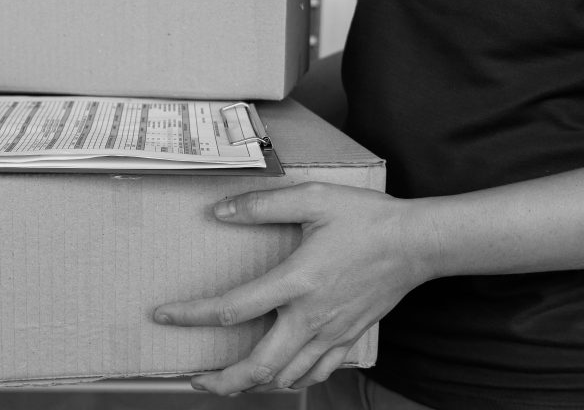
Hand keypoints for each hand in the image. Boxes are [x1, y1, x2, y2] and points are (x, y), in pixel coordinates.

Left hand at [153, 183, 431, 394]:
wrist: (419, 243)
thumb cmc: (367, 218)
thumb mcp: (312, 199)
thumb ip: (262, 205)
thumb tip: (220, 210)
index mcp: (296, 282)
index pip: (233, 309)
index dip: (192, 316)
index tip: (164, 315)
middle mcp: (311, 316)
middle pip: (258, 366)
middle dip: (221, 380)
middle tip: (194, 379)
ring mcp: (332, 333)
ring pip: (286, 378)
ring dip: (252, 385)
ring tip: (227, 381)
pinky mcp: (348, 338)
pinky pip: (317, 373)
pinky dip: (292, 381)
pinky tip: (279, 375)